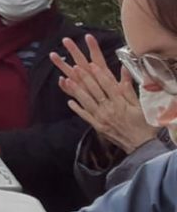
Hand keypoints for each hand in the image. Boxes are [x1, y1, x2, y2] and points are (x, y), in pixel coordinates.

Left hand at [52, 36, 154, 154]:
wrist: (140, 146)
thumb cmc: (143, 125)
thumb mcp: (139, 106)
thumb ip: (129, 89)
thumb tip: (124, 72)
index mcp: (120, 103)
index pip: (108, 85)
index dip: (99, 74)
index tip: (91, 65)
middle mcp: (108, 109)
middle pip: (95, 91)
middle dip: (84, 78)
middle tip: (75, 67)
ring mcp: (101, 118)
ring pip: (87, 102)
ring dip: (76, 91)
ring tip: (68, 81)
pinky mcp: (97, 126)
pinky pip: (85, 116)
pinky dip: (77, 109)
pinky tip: (69, 101)